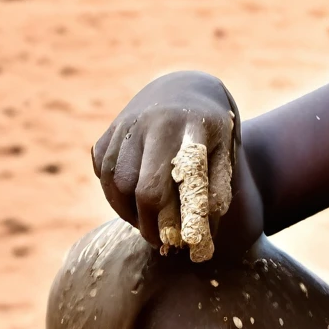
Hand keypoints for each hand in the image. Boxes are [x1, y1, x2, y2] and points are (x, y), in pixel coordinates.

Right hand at [92, 70, 239, 260]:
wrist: (186, 88)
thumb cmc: (212, 134)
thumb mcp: (225, 156)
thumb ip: (217, 192)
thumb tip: (200, 238)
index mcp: (187, 129)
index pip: (164, 186)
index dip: (166, 219)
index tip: (178, 240)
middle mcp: (151, 123)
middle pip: (134, 188)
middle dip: (145, 222)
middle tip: (159, 239)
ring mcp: (125, 125)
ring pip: (114, 182)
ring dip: (126, 211)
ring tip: (147, 222)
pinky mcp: (109, 131)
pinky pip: (103, 172)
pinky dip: (113, 192)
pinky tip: (133, 199)